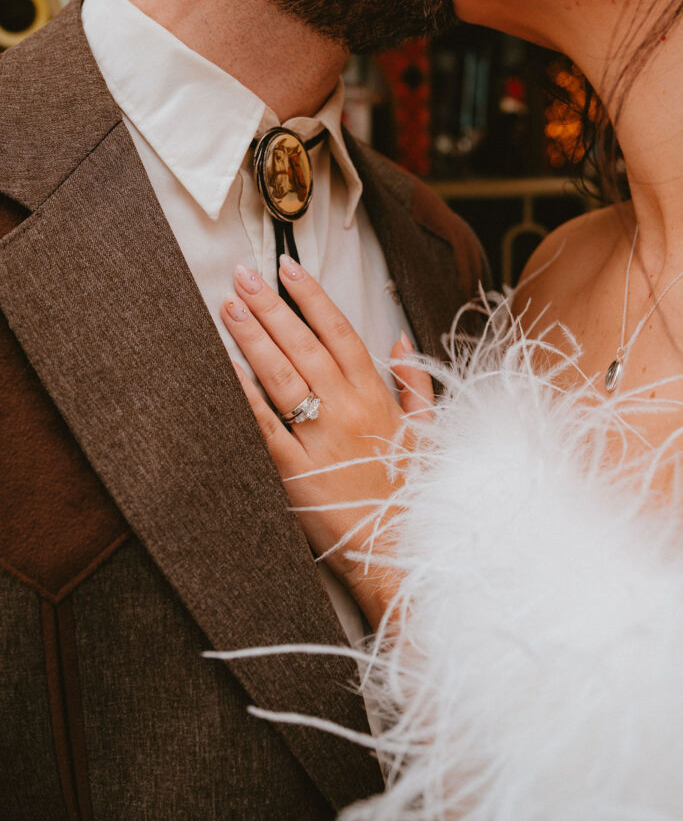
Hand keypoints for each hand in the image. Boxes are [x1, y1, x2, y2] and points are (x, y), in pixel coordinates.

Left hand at [221, 256, 432, 628]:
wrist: (402, 549)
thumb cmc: (412, 491)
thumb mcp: (427, 432)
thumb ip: (414, 383)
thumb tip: (400, 340)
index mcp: (377, 397)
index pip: (341, 333)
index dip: (313, 298)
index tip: (288, 270)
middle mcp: (348, 410)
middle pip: (304, 346)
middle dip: (271, 307)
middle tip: (243, 275)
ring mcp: (321, 440)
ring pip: (282, 377)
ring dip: (253, 338)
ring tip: (228, 306)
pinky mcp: (296, 472)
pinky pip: (266, 427)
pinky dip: (246, 396)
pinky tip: (227, 368)